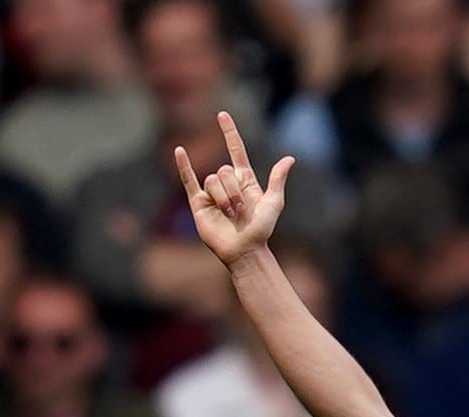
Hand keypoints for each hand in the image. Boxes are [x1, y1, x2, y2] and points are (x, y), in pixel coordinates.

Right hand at [175, 111, 292, 267]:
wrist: (244, 250)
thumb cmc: (262, 229)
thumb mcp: (274, 203)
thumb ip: (277, 179)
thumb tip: (289, 158)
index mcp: (246, 181)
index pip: (236, 150)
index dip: (229, 132)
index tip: (222, 115)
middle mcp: (227, 184)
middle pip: (225, 170)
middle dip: (234, 190)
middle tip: (240, 210)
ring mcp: (211, 192)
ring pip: (213, 180)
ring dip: (224, 198)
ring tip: (230, 215)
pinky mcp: (198, 202)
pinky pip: (189, 180)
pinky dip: (183, 166)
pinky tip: (179, 151)